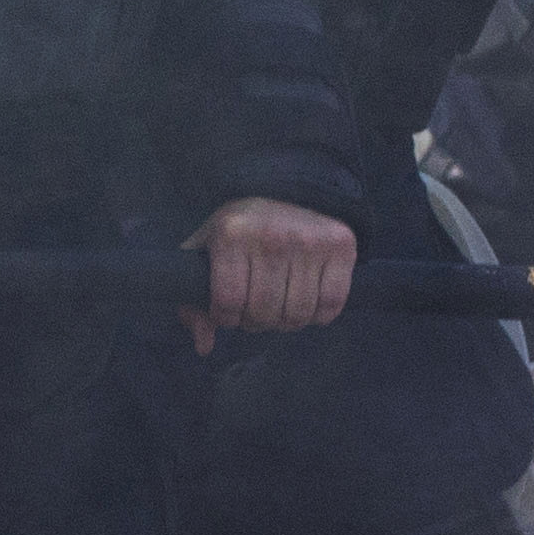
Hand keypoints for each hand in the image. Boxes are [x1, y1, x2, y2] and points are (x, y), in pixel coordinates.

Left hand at [194, 197, 356, 342]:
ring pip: (297, 315)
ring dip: (286, 320)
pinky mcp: (340, 246)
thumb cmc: (240, 229)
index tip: (229, 307)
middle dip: (256, 320)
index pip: (228, 304)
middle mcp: (272, 236)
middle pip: (264, 314)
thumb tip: (203, 347)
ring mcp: (310, 241)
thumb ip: (193, 298)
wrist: (287, 188)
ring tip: (279, 301)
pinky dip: (318, 314)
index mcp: (232, 234)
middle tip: (256, 305)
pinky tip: (307, 298)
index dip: (226, 317)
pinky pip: (330, 305)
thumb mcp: (207, 252)